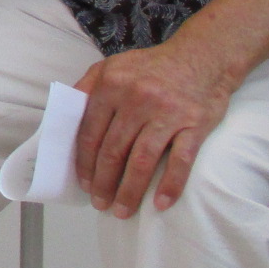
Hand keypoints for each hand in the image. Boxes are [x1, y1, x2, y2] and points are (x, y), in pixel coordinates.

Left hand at [72, 40, 235, 216]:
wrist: (202, 56)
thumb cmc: (152, 67)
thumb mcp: (112, 66)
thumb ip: (86, 88)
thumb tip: (66, 117)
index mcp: (111, 85)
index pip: (91, 132)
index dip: (85, 162)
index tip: (83, 183)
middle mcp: (137, 99)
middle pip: (114, 150)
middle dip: (104, 182)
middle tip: (100, 204)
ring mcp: (167, 113)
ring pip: (142, 160)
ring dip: (130, 190)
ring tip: (122, 210)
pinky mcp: (195, 124)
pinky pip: (181, 160)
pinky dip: (170, 185)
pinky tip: (161, 204)